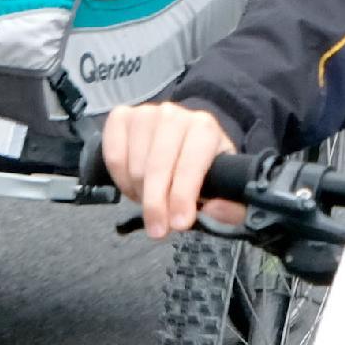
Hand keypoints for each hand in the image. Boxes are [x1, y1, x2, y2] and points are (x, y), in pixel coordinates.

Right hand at [101, 101, 244, 238]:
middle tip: (158, 230)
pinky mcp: (121, 117)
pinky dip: (119, 179)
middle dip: (156, 205)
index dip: (182, 197)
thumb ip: (231, 207)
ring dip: (139, 193)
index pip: (189, 164)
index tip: (178, 224)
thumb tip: (214, 210)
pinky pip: (112, 156)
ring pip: (133, 165)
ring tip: (151, 201)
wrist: (182, 137)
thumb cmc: (202, 165)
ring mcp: (144, 113)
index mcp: (204, 128)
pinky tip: (132, 186)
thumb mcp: (226, 185)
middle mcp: (173, 115)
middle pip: (157, 166)